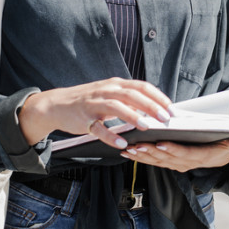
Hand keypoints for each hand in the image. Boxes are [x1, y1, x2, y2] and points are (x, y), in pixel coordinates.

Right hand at [18, 78, 172, 148]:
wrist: (56, 105)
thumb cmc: (89, 101)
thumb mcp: (110, 95)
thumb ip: (129, 100)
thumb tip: (153, 109)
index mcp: (116, 85)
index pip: (142, 87)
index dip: (158, 97)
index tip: (171, 108)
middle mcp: (106, 91)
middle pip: (132, 95)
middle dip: (151, 106)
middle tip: (166, 118)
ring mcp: (94, 104)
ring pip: (116, 107)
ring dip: (133, 116)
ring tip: (146, 127)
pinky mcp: (84, 119)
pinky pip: (98, 128)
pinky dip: (111, 136)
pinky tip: (122, 143)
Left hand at [120, 136, 228, 171]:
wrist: (219, 159)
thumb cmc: (222, 145)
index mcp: (199, 156)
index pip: (184, 153)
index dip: (172, 150)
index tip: (161, 144)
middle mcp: (186, 163)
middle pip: (166, 158)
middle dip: (149, 152)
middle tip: (136, 145)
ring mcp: (176, 164)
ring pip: (156, 161)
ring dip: (141, 155)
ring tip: (128, 148)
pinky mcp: (169, 163)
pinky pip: (153, 161)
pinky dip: (140, 157)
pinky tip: (128, 152)